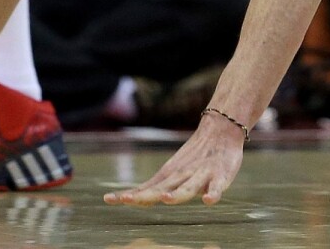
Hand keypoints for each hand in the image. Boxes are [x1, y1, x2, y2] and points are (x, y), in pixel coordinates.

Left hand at [103, 113, 244, 205]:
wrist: (221, 128)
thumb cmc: (196, 155)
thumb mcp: (175, 171)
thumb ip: (159, 186)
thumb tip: (135, 198)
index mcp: (170, 176)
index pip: (146, 189)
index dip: (130, 196)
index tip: (109, 199)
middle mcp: (182, 176)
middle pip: (162, 189)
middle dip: (145, 196)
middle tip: (126, 199)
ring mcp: (201, 175)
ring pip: (188, 187)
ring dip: (177, 194)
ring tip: (166, 199)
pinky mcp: (221, 175)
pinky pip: (218, 186)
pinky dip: (213, 193)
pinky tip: (209, 200)